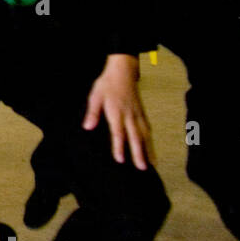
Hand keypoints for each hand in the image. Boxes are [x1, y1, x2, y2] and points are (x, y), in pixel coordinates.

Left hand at [82, 54, 152, 169]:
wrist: (123, 72)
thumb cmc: (107, 84)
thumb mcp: (95, 96)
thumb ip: (93, 113)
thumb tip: (87, 127)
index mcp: (117, 112)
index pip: (118, 133)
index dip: (119, 147)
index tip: (121, 160)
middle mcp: (130, 115)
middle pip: (136, 137)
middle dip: (139, 153)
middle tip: (143, 168)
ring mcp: (138, 114)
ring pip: (145, 134)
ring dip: (149, 149)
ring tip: (152, 164)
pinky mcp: (142, 113)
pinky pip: (148, 128)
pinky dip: (151, 140)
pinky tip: (152, 148)